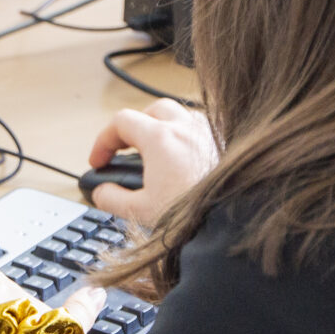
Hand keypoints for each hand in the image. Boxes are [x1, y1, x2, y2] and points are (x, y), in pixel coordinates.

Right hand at [84, 99, 217, 226]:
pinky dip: (190, 139)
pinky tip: (189, 161)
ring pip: (182, 116)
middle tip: (127, 149)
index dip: (104, 140)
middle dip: (135, 126)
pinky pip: (205, 131)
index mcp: (161, 137)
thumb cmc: (196, 216)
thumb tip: (102, 191)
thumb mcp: (140, 212)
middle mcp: (187, 127)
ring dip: (164, 128)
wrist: (235, 223)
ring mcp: (211, 133)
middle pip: (153, 110)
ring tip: (158, 153)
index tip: (99, 160)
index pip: (121, 121)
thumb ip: (111, 199)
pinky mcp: (229, 146)